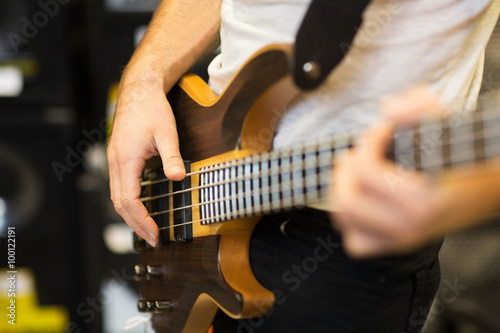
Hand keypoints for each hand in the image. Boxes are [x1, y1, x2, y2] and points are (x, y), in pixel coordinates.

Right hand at [107, 70, 185, 246]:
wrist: (139, 90)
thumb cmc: (152, 109)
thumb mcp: (167, 132)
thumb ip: (171, 156)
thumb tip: (179, 178)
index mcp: (125, 160)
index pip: (129, 200)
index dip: (142, 220)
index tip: (155, 234)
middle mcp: (115, 162)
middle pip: (119, 203)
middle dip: (135, 224)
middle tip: (153, 239)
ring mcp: (114, 160)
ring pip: (116, 196)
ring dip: (130, 215)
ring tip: (147, 228)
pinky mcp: (118, 157)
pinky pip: (118, 186)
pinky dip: (127, 202)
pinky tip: (139, 206)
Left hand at [330, 85, 448, 257]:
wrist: (490, 187)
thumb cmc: (465, 156)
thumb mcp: (448, 123)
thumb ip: (419, 107)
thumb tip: (389, 110)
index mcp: (421, 200)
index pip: (365, 170)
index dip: (369, 141)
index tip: (383, 130)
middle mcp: (408, 227)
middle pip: (347, 199)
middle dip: (348, 168)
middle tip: (363, 152)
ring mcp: (401, 240)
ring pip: (346, 219)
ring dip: (343, 190)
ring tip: (358, 172)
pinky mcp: (396, 245)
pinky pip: (356, 242)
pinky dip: (351, 221)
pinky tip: (362, 199)